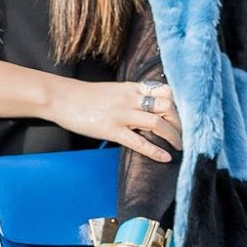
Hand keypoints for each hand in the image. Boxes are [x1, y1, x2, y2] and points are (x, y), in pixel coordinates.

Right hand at [44, 75, 181, 162]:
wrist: (61, 98)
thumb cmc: (84, 96)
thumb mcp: (112, 90)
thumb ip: (130, 96)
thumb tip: (145, 107)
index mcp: (131, 88)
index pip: (165, 91)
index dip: (179, 103)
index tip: (184, 115)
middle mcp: (130, 99)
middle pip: (167, 106)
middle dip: (180, 122)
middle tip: (185, 134)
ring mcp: (121, 114)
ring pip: (157, 122)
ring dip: (173, 136)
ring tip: (179, 146)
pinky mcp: (111, 129)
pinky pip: (138, 141)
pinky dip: (155, 150)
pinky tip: (165, 158)